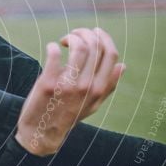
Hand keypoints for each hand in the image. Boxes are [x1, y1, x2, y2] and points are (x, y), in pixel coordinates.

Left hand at [15, 27, 124, 155]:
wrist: (41, 133)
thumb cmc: (67, 116)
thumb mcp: (92, 105)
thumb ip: (108, 86)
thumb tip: (124, 66)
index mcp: (98, 89)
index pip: (111, 54)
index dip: (104, 37)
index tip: (94, 32)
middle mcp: (86, 86)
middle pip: (95, 46)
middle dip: (85, 33)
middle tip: (74, 35)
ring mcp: (67, 85)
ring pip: (79, 47)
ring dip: (72, 37)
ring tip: (64, 40)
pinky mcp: (48, 83)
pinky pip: (55, 53)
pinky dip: (53, 46)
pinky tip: (52, 48)